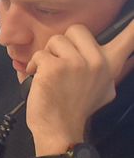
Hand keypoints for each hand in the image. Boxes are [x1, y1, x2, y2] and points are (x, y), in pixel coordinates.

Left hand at [25, 22, 133, 153]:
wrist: (59, 128)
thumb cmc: (78, 108)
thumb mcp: (104, 88)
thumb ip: (109, 69)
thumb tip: (126, 58)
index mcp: (112, 64)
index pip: (130, 38)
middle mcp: (98, 60)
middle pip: (77, 29)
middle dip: (64, 43)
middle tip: (62, 62)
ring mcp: (77, 63)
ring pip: (56, 40)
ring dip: (48, 55)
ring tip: (49, 73)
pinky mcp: (55, 67)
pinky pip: (40, 54)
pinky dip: (33, 65)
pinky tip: (37, 78)